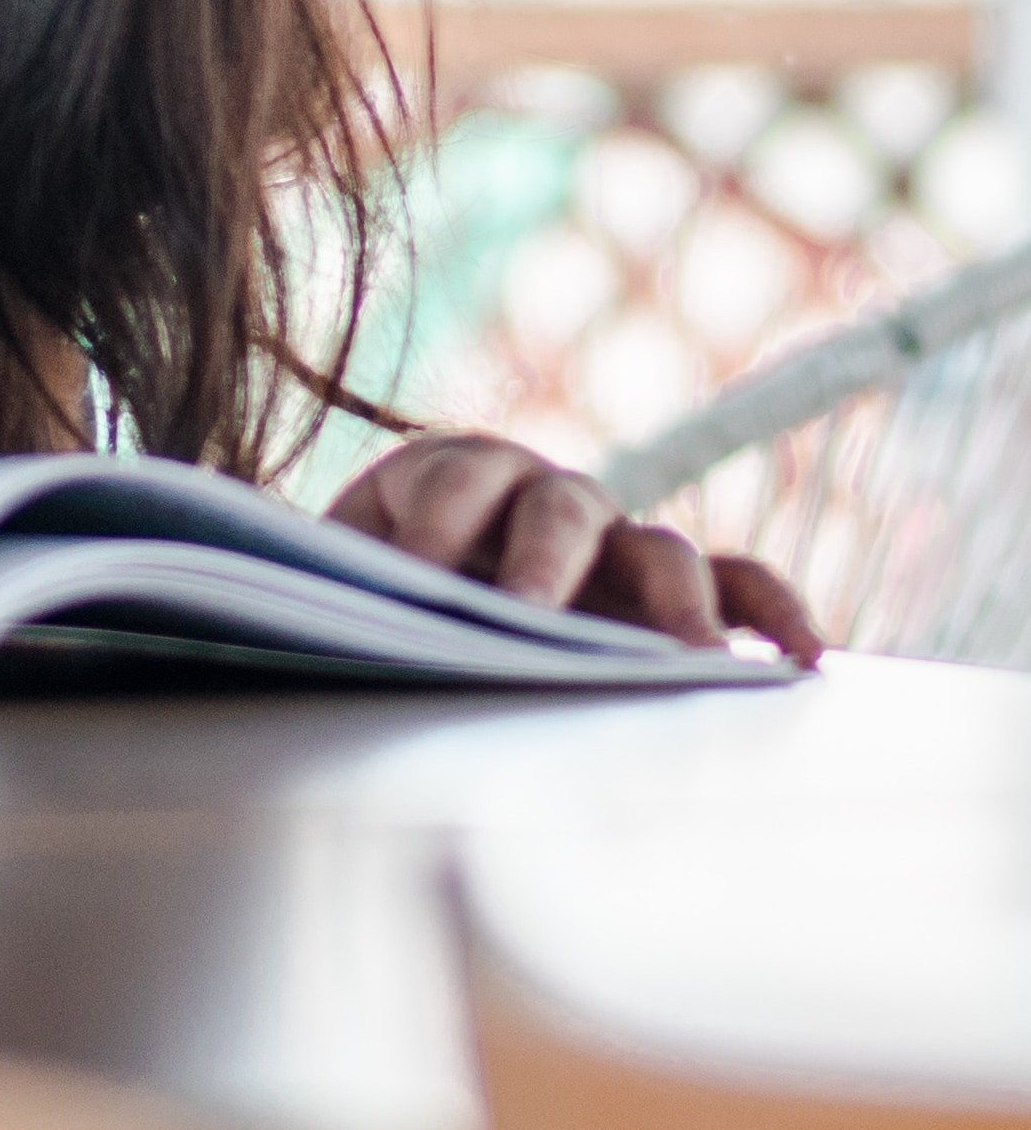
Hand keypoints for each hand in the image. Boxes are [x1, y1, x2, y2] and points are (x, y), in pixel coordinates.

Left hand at [327, 431, 822, 661]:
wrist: (408, 576)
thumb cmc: (375, 576)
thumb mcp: (348, 565)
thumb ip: (345, 575)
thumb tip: (325, 606)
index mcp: (452, 471)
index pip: (455, 480)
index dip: (438, 518)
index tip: (419, 567)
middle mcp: (544, 494)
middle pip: (560, 507)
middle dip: (547, 558)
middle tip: (534, 617)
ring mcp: (617, 539)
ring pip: (661, 547)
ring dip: (676, 597)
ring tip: (694, 654)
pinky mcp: (668, 587)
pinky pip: (736, 584)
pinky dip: (772, 609)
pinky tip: (802, 658)